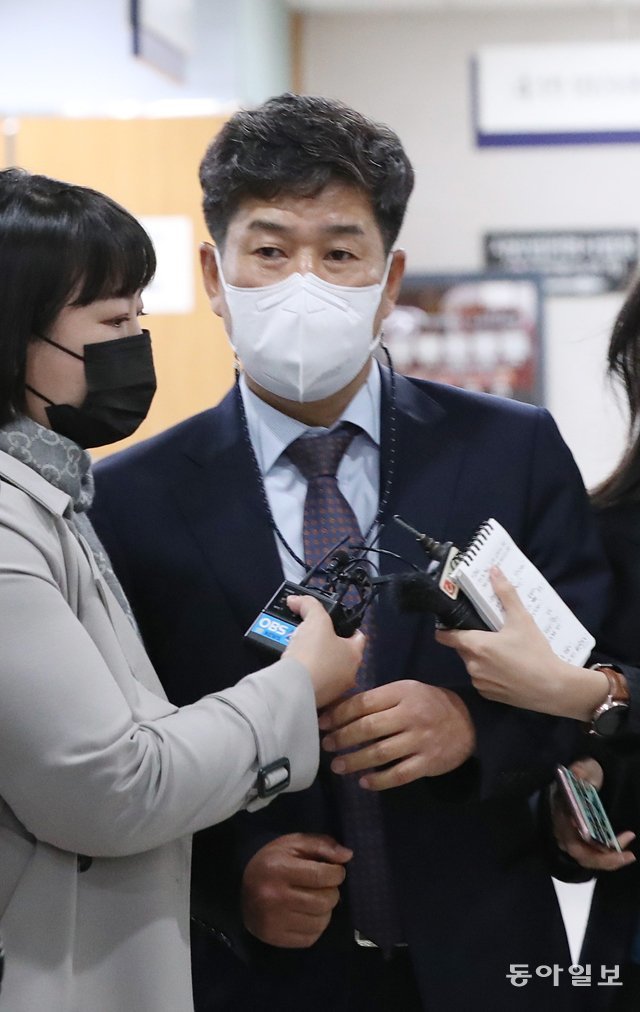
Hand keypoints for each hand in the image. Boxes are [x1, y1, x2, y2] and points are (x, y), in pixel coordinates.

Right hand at [241, 833, 351, 946]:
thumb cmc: (272, 861)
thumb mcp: (294, 844)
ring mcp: (274, 921)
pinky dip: (316, 926)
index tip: (336, 871)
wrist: (240, 886)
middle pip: (324, 901)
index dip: (337, 873)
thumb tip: (347, 856)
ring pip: (321, 922)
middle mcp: (275, 897)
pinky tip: (307, 914)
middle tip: (325, 886)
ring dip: (326, 911)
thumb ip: (322, 845)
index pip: (322, 875)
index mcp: (279, 869)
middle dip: (332, 892)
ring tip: (316, 900)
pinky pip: (311, 938)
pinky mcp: (275, 938)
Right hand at [285, 596, 363, 708]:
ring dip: (314, 659)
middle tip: (309, 634)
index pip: (358, 636)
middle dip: (325, 643)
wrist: (294, 688)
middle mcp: (349, 674)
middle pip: (339, 653)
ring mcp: (334, 690)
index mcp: (355, 654)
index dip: (346, 626)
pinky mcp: (318, 700)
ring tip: (296, 648)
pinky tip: (293, 667)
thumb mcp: (314, 620)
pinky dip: (305, 674)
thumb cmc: (313, 652)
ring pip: (325, 669)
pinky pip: (313, 682)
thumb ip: (308, 605)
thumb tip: (295, 600)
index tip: (332, 623)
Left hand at [319, 680, 475, 787]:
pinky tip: (364, 782)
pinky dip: (379, 780)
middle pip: (368, 728)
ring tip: (338, 766)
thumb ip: (378, 699)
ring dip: (355, 761)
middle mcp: (410, 715)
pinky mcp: (428, 762)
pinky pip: (399, 774)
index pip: (363, 703)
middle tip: (326, 745)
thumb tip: (339, 709)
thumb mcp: (406, 691)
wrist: (468, 722)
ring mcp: (420, 740)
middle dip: (342, 737)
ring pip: (380, 753)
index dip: (339, 714)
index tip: (322, 723)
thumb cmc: (428, 704)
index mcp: (402, 693)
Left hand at [435, 567, 607, 719]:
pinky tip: (507, 669)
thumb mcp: (521, 619)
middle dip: (472, 640)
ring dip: (481, 657)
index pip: (445, 636)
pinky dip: (489, 673)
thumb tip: (493, 570)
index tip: (453, 621)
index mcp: (475, 645)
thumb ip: (505, 593)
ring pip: (472, 664)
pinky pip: (482, 679)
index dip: (446, 628)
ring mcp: (479, 682)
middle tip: (491, 632)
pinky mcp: (488, 695)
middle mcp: (471, 665)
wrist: (552, 688)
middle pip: (462, 648)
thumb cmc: (534, 652)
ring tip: (503, 651)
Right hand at [552, 759, 634, 870]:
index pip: (565, 826)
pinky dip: (609, 859)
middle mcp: (562, 829)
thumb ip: (581, 769)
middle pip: (577, 850)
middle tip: (626, 854)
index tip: (597, 835)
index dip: (578, 833)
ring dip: (608, 861)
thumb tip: (577, 773)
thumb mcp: (584, 767)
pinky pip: (594, 858)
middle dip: (602, 857)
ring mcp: (572, 839)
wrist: (586, 780)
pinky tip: (625, 855)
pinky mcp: (583, 845)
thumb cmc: (585, 774)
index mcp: (559, 809)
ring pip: (586, 858)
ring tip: (629, 856)